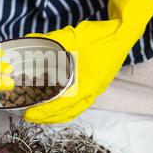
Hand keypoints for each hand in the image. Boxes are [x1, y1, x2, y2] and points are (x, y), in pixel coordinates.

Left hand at [23, 0, 152, 123]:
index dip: (43, 112)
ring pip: (73, 112)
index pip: (61, 105)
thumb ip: (50, 40)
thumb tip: (29, 39)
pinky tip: (54, 102)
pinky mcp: (96, 87)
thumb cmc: (101, 36)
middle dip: (46, 118)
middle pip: (66, 114)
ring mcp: (95, 91)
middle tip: (28, 116)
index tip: (28, 113)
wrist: (123, 34)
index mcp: (86, 84)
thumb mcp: (72, 36)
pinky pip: (79, 105)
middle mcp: (91, 92)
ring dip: (56, 115)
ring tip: (39, 113)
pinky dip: (65, 108)